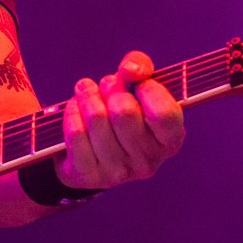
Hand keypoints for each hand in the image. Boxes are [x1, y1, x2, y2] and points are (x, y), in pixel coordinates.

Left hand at [58, 51, 183, 190]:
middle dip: (111, 87)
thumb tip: (130, 69)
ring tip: (86, 91)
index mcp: (170, 141)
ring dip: (88, 96)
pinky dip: (72, 112)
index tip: (137, 82)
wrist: (92, 150)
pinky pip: (76, 132)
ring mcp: (118, 173)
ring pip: (97, 118)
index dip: (148, 89)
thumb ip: (141, 66)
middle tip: (106, 84)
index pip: (164, 113)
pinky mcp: (88, 175)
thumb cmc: (123, 111)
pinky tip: (75, 108)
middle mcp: (148, 162)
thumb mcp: (139, 87)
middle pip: (124, 112)